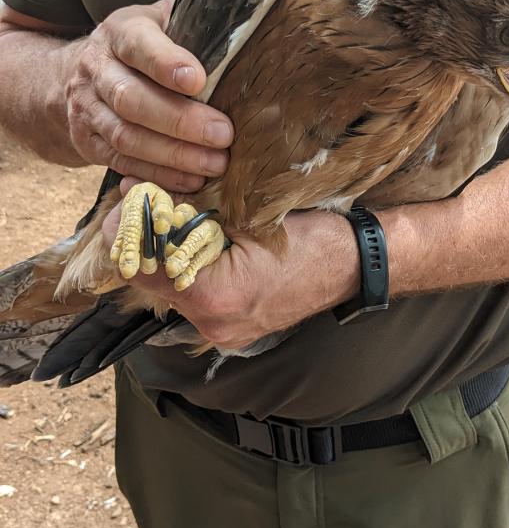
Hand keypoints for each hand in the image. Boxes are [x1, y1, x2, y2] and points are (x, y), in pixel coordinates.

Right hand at [64, 0, 233, 192]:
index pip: (138, 45)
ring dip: (174, 155)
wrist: (77, 72)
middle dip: (180, 121)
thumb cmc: (141, 45)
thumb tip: (245, 26)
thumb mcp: (160, 21)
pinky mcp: (88, 142)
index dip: (165, 64)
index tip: (198, 81)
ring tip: (215, 163)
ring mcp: (88, 109)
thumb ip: (191, 24)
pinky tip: (192, 179)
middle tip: (223, 134)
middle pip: (131, 99)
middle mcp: (97, 70)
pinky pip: (122, 162)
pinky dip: (159, 174)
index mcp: (119, 33)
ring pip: (126, 136)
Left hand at [102, 197, 359, 348]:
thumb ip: (194, 211)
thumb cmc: (314, 234)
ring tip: (171, 217)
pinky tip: (196, 243)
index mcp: (216, 296)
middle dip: (145, 239)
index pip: (147, 263)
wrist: (358, 265)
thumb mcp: (251, 213)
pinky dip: (188, 269)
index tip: (129, 195)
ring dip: (166, 254)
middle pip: (154, 280)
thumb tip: (144, 195)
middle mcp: (214, 324)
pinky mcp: (232, 330)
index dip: (132, 226)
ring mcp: (223, 333)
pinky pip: (194, 298)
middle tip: (144, 201)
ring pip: (172, 289)